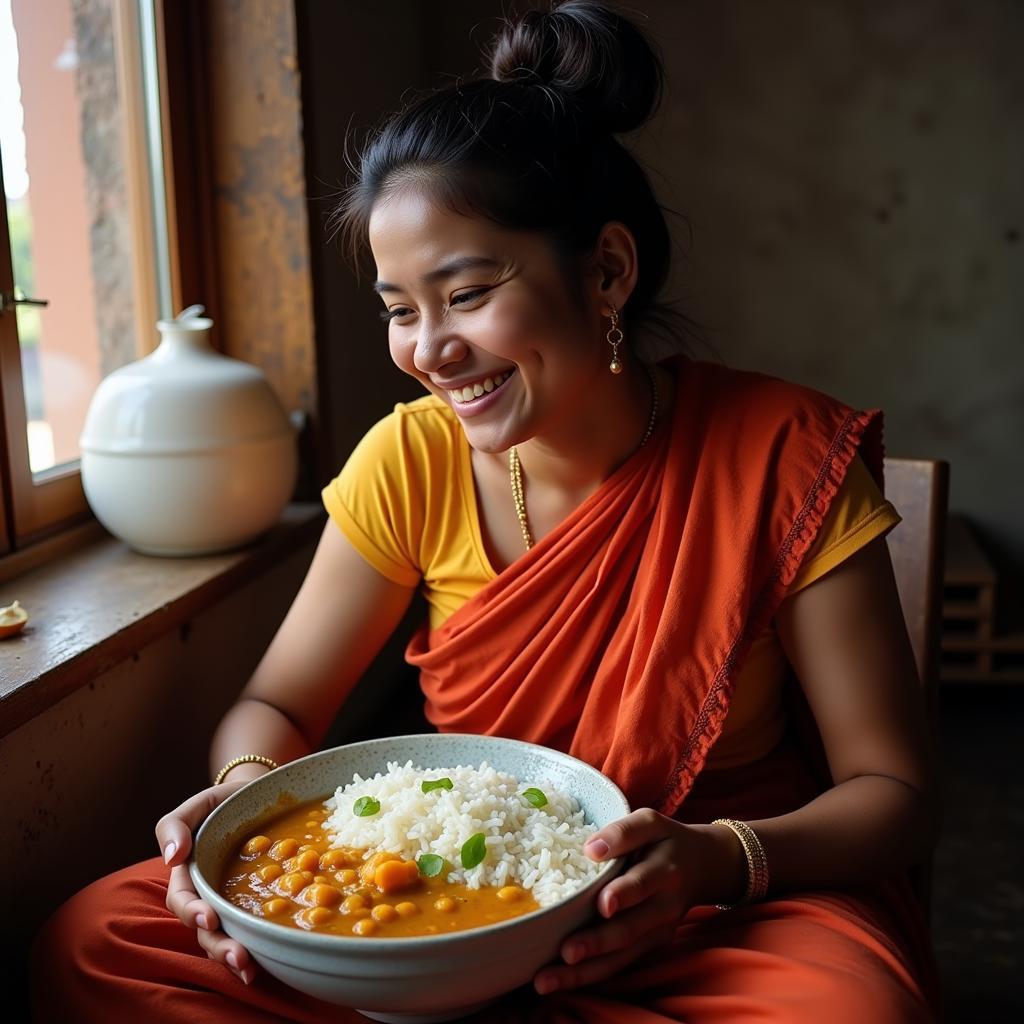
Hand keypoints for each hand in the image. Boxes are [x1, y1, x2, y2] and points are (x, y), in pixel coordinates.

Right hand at [155, 771, 267, 984]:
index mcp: (190, 874)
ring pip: (226, 937)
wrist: (261, 798)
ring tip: (250, 970)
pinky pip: (253, 929)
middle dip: (218, 946)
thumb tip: (172, 856)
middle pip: (204, 930)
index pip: (182, 900)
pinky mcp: (258, 905)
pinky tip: (268, 960)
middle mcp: (208, 895)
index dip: (192, 912)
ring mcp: (232, 902)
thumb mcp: (199, 804)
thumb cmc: (225, 802)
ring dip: (234, 956)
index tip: (210, 918)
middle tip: (238, 958)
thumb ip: (175, 824)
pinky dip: (258, 946)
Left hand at [533, 809, 740, 994]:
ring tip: (549, 979)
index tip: (604, 903)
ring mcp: (658, 931)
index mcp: (663, 870)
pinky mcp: (651, 947)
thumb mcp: (650, 822)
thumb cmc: (665, 840)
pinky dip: (591, 975)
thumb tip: (591, 848)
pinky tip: (560, 981)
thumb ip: (623, 831)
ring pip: (623, 955)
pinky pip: (620, 965)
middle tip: (567, 952)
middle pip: (631, 928)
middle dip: (598, 942)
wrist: (704, 865)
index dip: (625, 893)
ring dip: (586, 970)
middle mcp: (663, 906)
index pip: (643, 882)